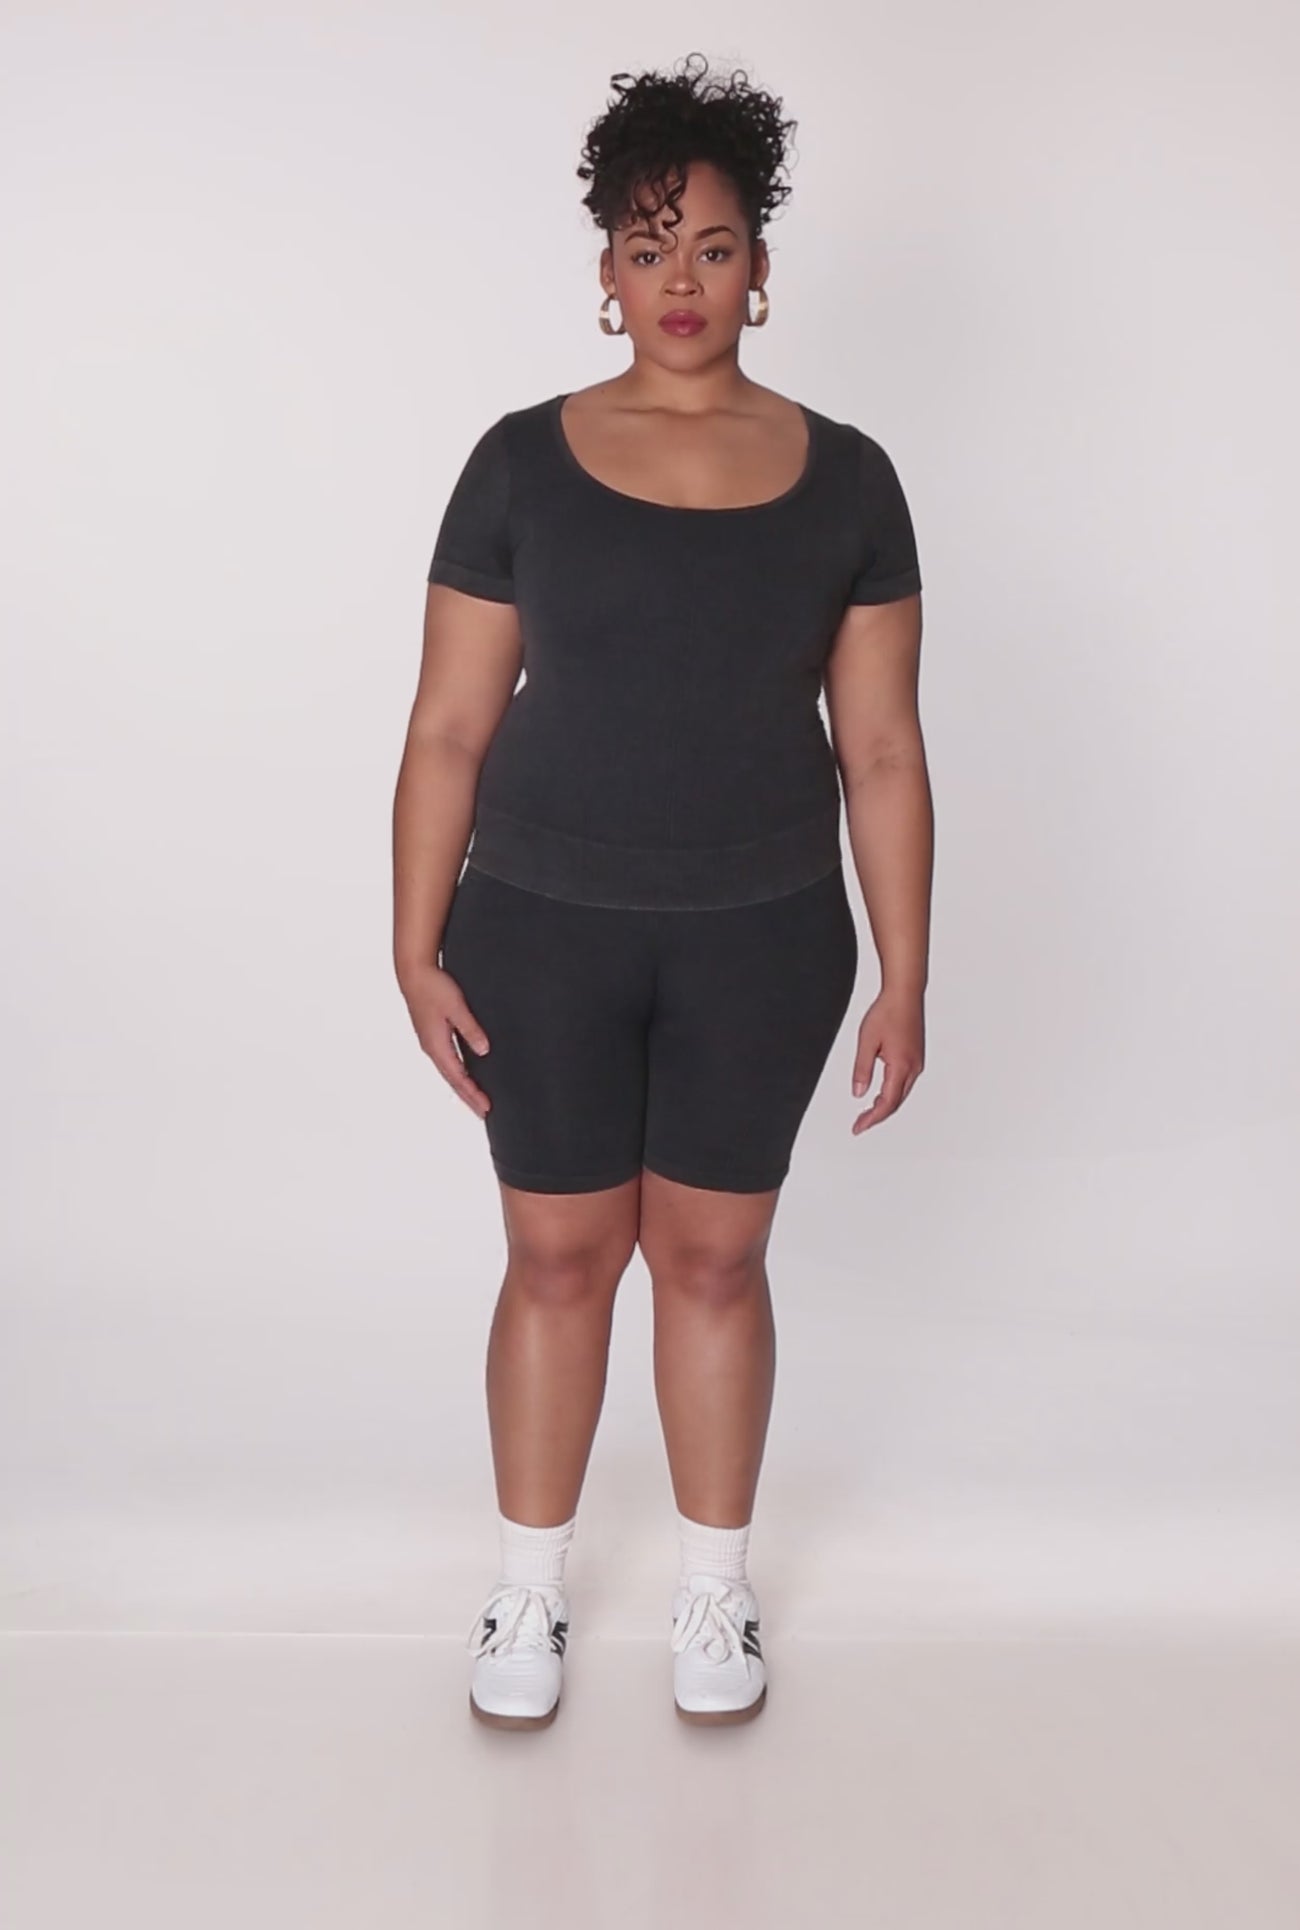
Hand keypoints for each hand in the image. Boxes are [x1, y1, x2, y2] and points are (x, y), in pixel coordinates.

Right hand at [399, 963, 491, 1116]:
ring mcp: (431, 1043)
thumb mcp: (456, 1007)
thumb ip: (470, 1029)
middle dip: (469, 1097)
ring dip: (463, 1087)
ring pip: (450, 1072)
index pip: (459, 1078)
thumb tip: (483, 1050)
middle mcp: (432, 1048)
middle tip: (484, 1112)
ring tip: (476, 1099)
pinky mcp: (433, 1035)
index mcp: (437, 1045)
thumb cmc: (433, 987)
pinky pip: (448, 1061)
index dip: (473, 1094)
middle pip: (453, 1080)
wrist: (414, 973)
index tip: (486, 1108)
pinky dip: (458, 1073)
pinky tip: (465, 1074)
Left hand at [850, 988, 923, 1133]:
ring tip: (868, 1113)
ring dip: (885, 1105)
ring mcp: (917, 1063)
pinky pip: (905, 1083)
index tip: (858, 1127)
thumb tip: (858, 1093)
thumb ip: (861, 1069)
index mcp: (901, 1066)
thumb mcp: (867, 1042)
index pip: (887, 1103)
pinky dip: (892, 1093)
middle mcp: (913, 1067)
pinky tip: (882, 1093)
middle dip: (877, 1116)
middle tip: (860, 1123)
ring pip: (901, 1094)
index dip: (872, 1119)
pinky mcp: (916, 1057)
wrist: (904, 993)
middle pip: (896, 1102)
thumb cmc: (887, 1012)